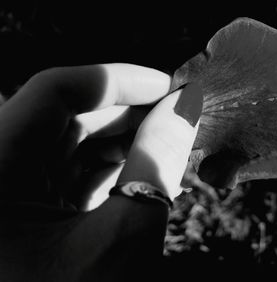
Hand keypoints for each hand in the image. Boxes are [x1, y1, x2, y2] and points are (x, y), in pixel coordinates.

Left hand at [0, 63, 200, 208]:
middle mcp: (0, 176)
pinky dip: (119, 170)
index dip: (118, 81)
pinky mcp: (38, 212)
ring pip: (75, 144)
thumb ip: (154, 164)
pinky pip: (77, 173)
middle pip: (66, 117)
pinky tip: (154, 170)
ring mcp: (17, 195)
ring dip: (130, 143)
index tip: (170, 87)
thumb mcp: (124, 234)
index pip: (51, 93)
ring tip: (173, 146)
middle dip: (131, 115)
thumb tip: (185, 109)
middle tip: (181, 117)